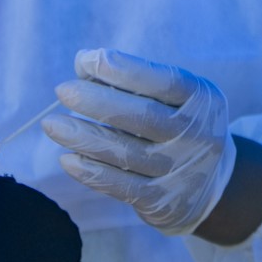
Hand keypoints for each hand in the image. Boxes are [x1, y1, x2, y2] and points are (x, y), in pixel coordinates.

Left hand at [42, 48, 235, 234]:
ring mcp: (177, 170)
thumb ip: (136, 82)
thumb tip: (83, 64)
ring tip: (52, 124)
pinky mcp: (158, 200)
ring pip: (124, 152)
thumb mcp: (175, 99)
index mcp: (201, 101)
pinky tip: (67, 159)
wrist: (209, 185)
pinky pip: (120, 185)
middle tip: (62, 91)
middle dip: (97, 101)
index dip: (123, 70)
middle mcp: (195, 135)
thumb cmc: (178, 127)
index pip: (163, 82)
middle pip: (141, 117)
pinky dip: (91, 172)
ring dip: (83, 137)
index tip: (85, 61)